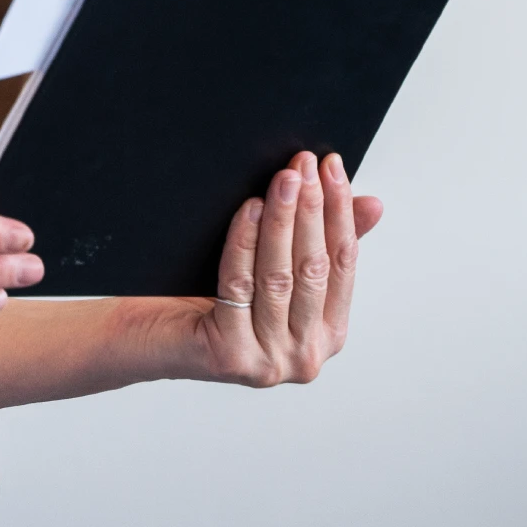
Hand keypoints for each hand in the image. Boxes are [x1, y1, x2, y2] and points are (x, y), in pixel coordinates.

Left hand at [195, 150, 382, 385]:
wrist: (154, 337)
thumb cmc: (212, 300)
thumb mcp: (275, 270)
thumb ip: (319, 243)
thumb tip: (372, 203)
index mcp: (328, 335)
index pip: (343, 263)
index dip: (339, 211)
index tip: (333, 167)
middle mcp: (306, 356)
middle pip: (313, 268)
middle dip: (311, 209)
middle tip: (303, 164)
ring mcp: (271, 361)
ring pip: (280, 276)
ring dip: (282, 221)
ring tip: (282, 180)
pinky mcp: (233, 356)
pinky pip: (239, 285)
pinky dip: (245, 242)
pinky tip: (249, 210)